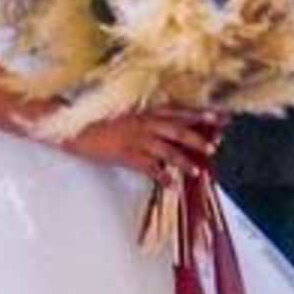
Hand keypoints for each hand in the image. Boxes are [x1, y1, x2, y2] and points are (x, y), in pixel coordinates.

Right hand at [67, 106, 220, 178]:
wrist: (73, 125)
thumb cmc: (98, 116)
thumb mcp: (125, 110)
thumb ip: (146, 115)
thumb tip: (164, 122)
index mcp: (146, 109)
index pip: (179, 110)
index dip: (200, 114)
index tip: (220, 116)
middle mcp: (144, 121)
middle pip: (178, 129)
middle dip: (198, 138)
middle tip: (215, 146)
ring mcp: (135, 137)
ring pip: (166, 150)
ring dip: (183, 161)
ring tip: (196, 171)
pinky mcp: (125, 153)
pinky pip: (148, 167)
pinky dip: (161, 177)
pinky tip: (171, 185)